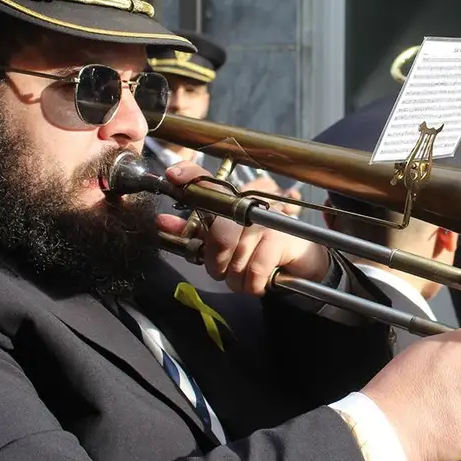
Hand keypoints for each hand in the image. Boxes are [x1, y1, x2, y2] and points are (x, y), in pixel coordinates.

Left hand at [157, 162, 328, 294]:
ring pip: (235, 260)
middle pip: (218, 235)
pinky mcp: (282, 238)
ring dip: (237, 280)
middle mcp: (249, 206)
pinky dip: (254, 285)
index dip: (190, 176)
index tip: (173, 175)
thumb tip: (161, 222)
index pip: (209, 182)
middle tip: (225, 270)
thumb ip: (191, 233)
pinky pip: (254, 271)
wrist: (299, 265)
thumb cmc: (256, 252)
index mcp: (231, 204)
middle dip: (217, 264)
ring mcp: (267, 220)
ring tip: (247, 276)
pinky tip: (260, 281)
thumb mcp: (220, 245)